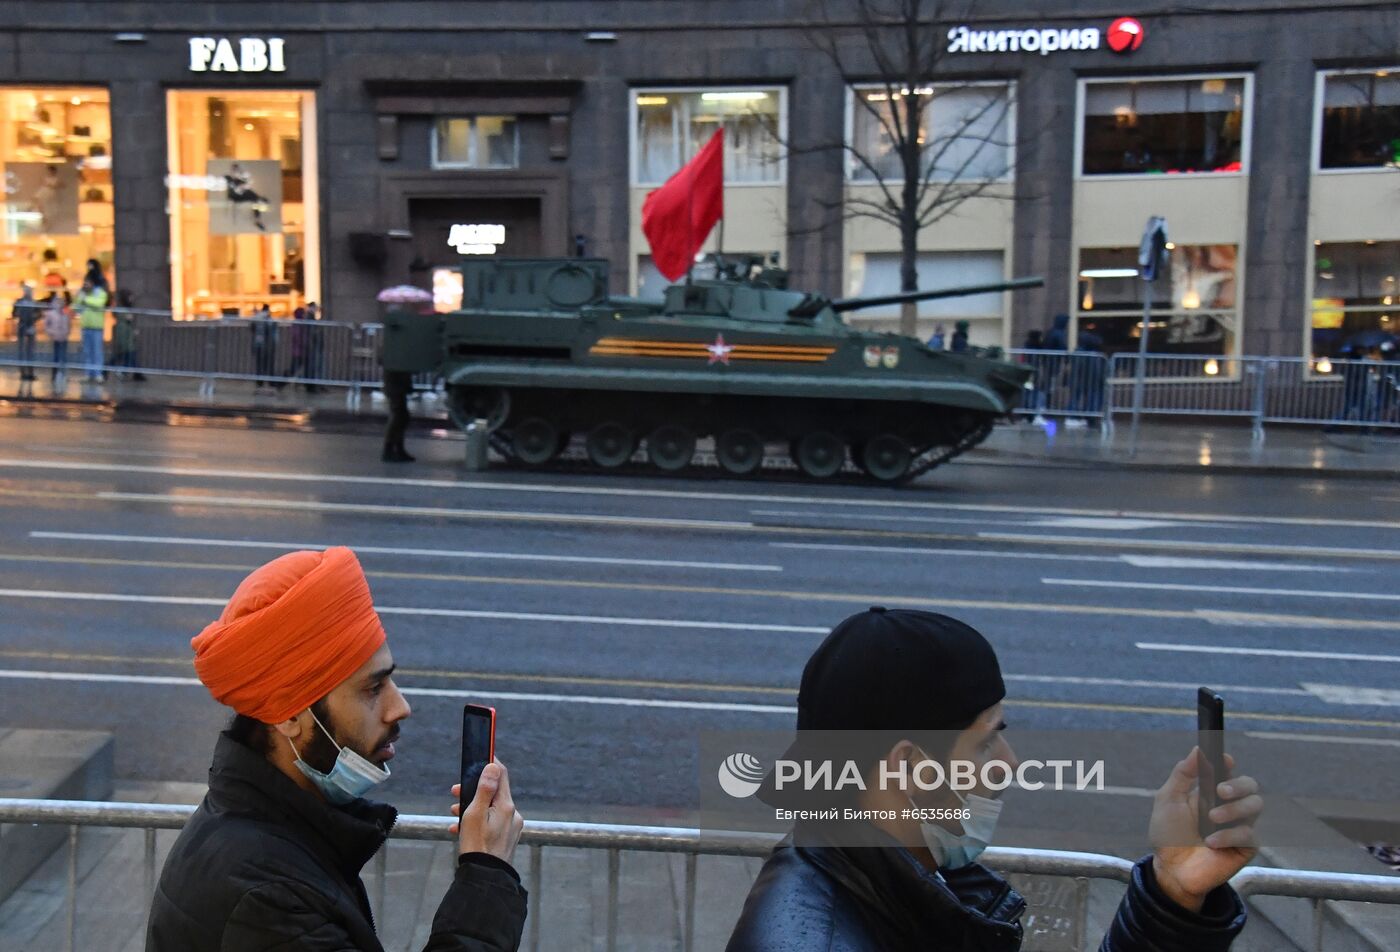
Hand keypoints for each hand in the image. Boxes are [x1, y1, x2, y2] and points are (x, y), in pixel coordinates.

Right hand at [450, 760, 524, 864]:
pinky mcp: (507, 838)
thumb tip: (493, 766)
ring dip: (473, 806)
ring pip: (491, 808)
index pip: (501, 775)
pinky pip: (492, 823)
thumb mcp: (474, 814)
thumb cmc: (477, 846)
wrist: (485, 877)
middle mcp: (513, 815)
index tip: (480, 756)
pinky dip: (478, 821)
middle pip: (494, 792)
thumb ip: (484, 789)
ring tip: (454, 812)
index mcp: (506, 806)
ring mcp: (511, 827)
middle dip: (474, 789)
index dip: (490, 763)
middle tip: (456, 792)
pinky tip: (460, 828)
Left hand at [1148, 748, 1262, 912]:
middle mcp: (1229, 805)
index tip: (1224, 760)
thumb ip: (1183, 774)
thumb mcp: (1168, 800)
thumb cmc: (1168, 834)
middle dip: (1238, 785)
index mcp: (1210, 791)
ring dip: (1234, 809)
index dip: (1228, 763)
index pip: (1228, 770)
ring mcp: (1240, 825)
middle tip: (1220, 791)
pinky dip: (1229, 835)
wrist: (1171, 869)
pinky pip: (1250, 834)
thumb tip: (1198, 749)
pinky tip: (1211, 842)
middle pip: (1250, 785)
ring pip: (1255, 806)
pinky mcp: (1246, 846)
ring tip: (1211, 818)